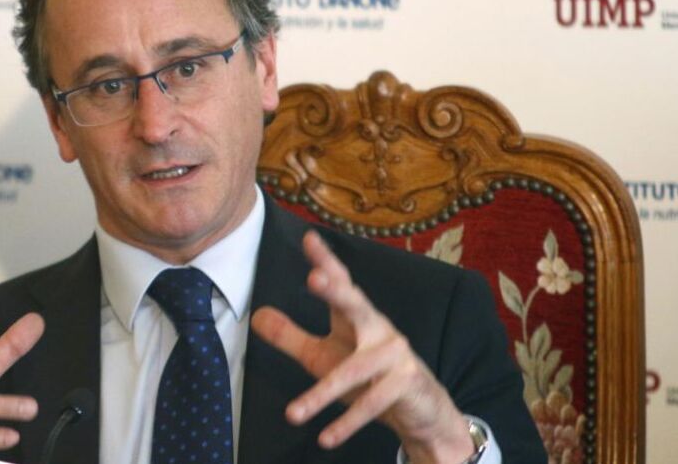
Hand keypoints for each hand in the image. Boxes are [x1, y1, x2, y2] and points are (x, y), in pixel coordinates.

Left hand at [251, 231, 474, 463]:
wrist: (421, 411)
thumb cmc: (367, 377)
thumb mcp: (322, 357)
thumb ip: (290, 337)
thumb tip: (256, 316)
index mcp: (357, 317)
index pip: (340, 284)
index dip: (325, 260)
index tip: (309, 239)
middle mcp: (378, 328)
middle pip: (356, 304)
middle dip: (336, 290)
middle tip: (315, 276)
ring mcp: (396, 355)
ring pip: (355, 370)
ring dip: (322, 395)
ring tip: (292, 415)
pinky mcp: (406, 384)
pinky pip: (372, 403)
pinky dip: (347, 422)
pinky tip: (324, 437)